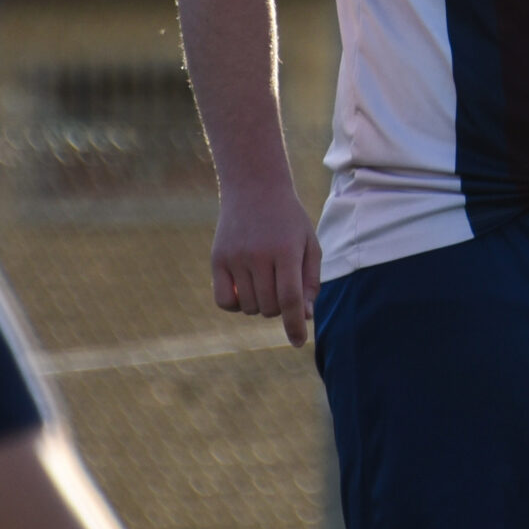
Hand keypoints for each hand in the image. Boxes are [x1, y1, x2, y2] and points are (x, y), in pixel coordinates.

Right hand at [210, 179, 320, 347]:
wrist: (254, 187)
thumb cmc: (288, 220)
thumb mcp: (308, 243)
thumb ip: (310, 281)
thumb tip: (305, 316)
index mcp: (286, 251)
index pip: (290, 299)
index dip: (295, 325)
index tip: (299, 342)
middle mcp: (259, 255)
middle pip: (270, 307)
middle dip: (280, 308)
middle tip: (282, 286)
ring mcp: (235, 257)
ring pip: (250, 307)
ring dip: (260, 305)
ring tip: (265, 281)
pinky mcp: (217, 259)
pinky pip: (224, 302)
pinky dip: (236, 305)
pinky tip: (245, 290)